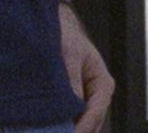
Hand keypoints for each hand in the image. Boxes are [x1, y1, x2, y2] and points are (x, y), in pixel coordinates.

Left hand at [59, 4, 112, 132]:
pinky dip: (57, 123)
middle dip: (73, 130)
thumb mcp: (69, 55)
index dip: (81, 129)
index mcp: (103, 84)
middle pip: (89, 124)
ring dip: (64, 128)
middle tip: (54, 132)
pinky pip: (67, 119)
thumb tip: (73, 105)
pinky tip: (45, 125)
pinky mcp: (69, 103)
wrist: (55, 26)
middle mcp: (95, 96)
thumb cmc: (66, 35)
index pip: (96, 113)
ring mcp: (83, 101)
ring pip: (77, 123)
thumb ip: (71, 80)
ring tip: (47, 129)